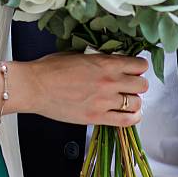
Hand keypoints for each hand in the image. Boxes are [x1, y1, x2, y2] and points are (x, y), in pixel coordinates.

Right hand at [13, 52, 148, 125]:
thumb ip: (100, 60)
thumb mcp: (79, 55)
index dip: (139, 67)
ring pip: (136, 103)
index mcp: (106, 63)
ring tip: (127, 100)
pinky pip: (126, 121)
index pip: (139, 65)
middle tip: (130, 85)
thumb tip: (112, 62)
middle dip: (137, 84)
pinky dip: (132, 118)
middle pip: (142, 85)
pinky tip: (130, 115)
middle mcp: (110, 82)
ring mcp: (104, 101)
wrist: (35, 86)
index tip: (134, 69)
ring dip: (134, 101)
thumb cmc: (51, 69)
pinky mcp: (97, 118)